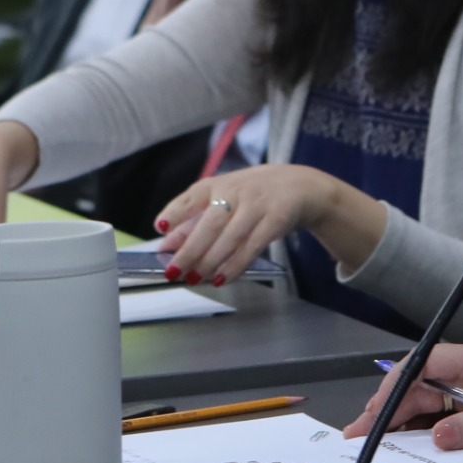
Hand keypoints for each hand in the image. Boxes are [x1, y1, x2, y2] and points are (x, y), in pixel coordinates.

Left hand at [152, 164, 382, 286]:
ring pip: (231, 237)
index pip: (192, 197)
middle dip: (191, 249)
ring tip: (196, 278)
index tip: (160, 227)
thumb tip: (166, 245)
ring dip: (212, 261)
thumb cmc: (255, 196)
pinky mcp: (277, 218)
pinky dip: (237, 264)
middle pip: (211, 223)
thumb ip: (195, 222)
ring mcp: (259, 203)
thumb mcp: (225, 200)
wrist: (302, 186)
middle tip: (175, 271)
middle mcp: (237, 190)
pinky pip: (254, 245)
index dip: (175, 212)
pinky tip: (224, 277)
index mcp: (218, 183)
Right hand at [343, 341, 462, 455]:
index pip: (425, 364)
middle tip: (360, 434)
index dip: (395, 386)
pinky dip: (425, 433)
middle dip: (388, 408)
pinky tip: (409, 450)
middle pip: (420, 386)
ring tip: (375, 444)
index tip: (374, 411)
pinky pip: (445, 419)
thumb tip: (439, 436)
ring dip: (402, 423)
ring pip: (428, 404)